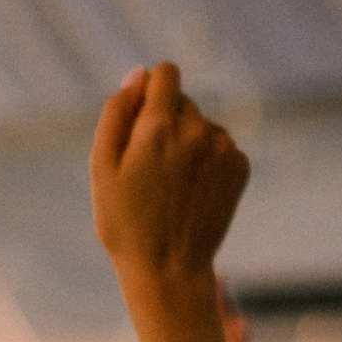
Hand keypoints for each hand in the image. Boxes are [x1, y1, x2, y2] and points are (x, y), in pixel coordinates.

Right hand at [90, 63, 248, 297]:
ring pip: (202, 124)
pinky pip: (220, 146)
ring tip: (171, 184)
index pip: (166, 72)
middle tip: (149, 168)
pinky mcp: (240, 167)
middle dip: (165, 122)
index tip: (141, 119)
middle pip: (183, 101)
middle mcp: (198, 130)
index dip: (150, 90)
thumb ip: (116, 112)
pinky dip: (207, 160)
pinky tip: (192, 191)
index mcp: (159, 125)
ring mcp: (224, 149)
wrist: (168, 269)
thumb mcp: (101, 166)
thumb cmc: (125, 221)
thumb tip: (138, 74)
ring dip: (188, 141)